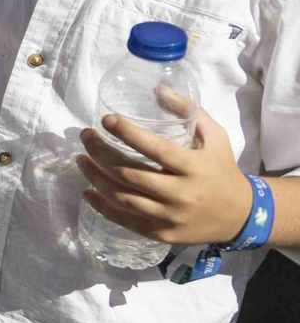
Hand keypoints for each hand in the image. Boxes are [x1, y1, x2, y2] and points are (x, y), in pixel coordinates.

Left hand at [77, 109, 251, 245]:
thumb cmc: (222, 169)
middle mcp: (181, 194)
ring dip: (95, 177)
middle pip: (130, 173)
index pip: (155, 150)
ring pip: (122, 197)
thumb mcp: (215, 136)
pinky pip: (125, 220)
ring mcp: (170, 217)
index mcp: (194, 168)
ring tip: (81, 160)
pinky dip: (102, 206)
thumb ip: (189, 110)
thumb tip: (157, 88)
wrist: (241, 215)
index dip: (127, 133)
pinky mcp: (161, 234)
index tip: (105, 120)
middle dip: (100, 153)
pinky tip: (87, 191)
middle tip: (86, 137)